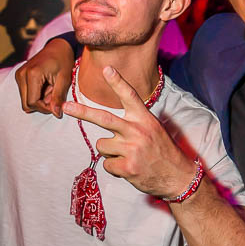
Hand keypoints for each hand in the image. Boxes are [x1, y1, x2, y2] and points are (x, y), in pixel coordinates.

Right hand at [14, 38, 73, 116]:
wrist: (58, 46)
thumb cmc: (64, 61)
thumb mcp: (64, 80)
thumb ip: (58, 97)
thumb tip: (56, 114)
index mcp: (32, 74)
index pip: (32, 102)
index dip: (44, 108)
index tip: (56, 105)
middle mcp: (22, 74)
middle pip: (26, 104)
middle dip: (41, 105)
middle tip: (54, 96)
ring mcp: (19, 74)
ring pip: (25, 101)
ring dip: (39, 100)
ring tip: (51, 89)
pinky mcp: (19, 76)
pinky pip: (25, 94)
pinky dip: (36, 95)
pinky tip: (45, 87)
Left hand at [62, 65, 194, 197]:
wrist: (178, 177)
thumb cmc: (162, 152)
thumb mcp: (153, 129)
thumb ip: (134, 122)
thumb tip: (108, 123)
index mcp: (144, 119)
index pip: (129, 96)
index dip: (117, 82)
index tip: (106, 68)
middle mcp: (137, 131)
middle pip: (103, 118)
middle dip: (82, 112)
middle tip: (66, 107)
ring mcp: (131, 149)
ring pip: (101, 146)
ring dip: (109, 152)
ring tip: (127, 156)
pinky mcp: (127, 167)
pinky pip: (106, 165)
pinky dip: (114, 168)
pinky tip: (129, 168)